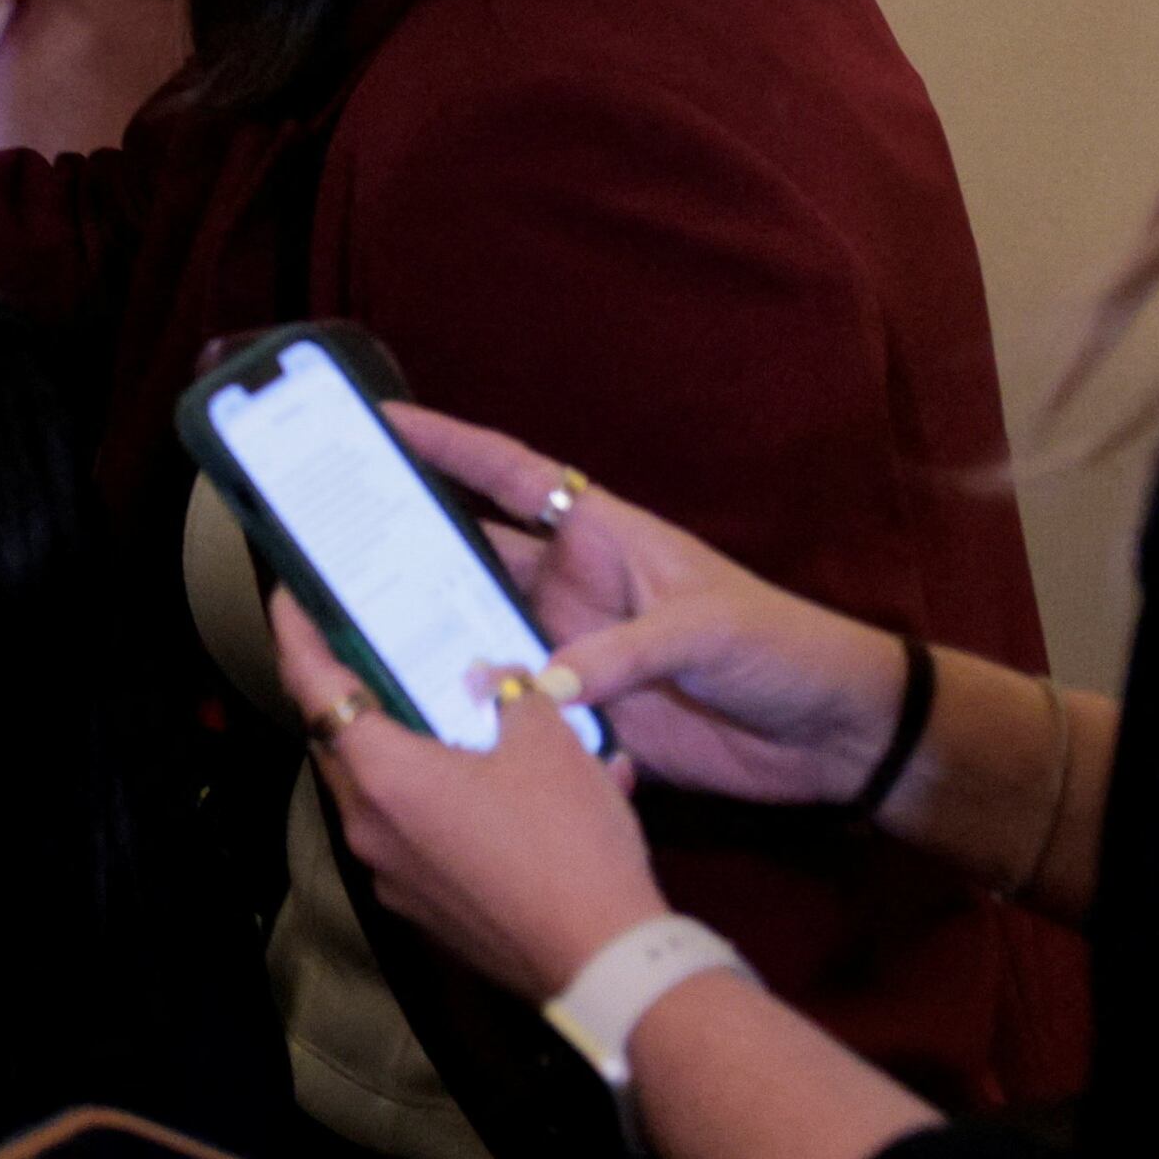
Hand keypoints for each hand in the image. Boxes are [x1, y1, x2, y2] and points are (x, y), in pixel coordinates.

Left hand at [273, 590, 665, 1000]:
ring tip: (463, 719)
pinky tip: (510, 791)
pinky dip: (446, 805)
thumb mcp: (548, 742)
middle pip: (338, 741)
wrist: (603, 962)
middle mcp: (368, 825)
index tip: (292, 598)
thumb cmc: (567, 844)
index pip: (313, 685)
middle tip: (377, 652)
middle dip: (354, 695)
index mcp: (381, 774)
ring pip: (381, 792)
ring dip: (411, 752)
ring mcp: (392, 873)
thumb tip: (491, 676)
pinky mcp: (424, 907)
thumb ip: (510, 692)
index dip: (298, 634)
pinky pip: (419, 838)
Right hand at [377, 406, 911, 809]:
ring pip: (476, 634)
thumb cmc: (780, 647)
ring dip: (424, 635)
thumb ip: (622, 654)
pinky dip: (469, 711)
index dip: (447, 446)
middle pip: (469, 556)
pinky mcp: (581, 716)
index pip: (510, 476)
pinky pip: (509, 708)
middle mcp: (571, 588)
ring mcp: (571, 652)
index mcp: (601, 537)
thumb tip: (538, 685)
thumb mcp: (707, 629)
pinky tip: (414, 715)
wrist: (836, 735)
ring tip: (345, 631)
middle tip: (322, 539)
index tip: (378, 422)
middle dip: (402, 544)